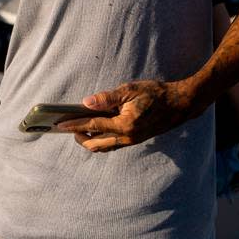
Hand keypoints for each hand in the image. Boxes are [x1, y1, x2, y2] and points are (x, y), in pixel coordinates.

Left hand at [57, 79, 199, 152]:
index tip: (60, 125)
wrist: (179, 104)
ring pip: (104, 147)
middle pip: (95, 145)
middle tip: (67, 127)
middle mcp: (127, 137)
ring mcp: (132, 141)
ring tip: (79, 130)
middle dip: (80, 138)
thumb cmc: (155, 94)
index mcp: (124, 125)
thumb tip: (86, 103)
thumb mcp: (130, 90)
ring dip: (90, 141)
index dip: (74, 125)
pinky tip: (97, 130)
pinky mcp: (135, 140)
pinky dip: (102, 140)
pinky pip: (113, 145)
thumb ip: (107, 98)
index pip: (92, 127)